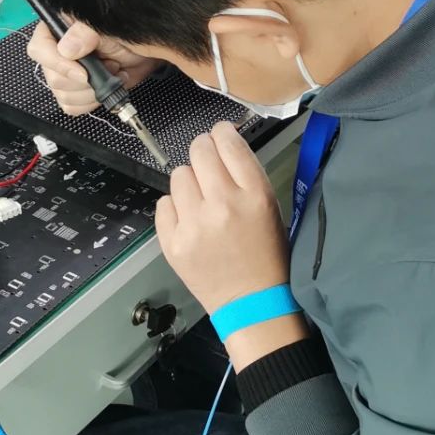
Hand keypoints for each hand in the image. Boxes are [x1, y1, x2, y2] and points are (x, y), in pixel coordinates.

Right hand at [27, 21, 162, 116]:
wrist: (143, 51)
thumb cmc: (124, 33)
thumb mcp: (105, 26)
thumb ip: (85, 33)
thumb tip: (67, 50)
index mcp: (56, 29)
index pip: (39, 49)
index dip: (58, 64)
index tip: (83, 73)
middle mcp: (55, 53)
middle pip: (54, 78)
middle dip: (87, 79)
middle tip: (110, 65)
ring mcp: (63, 74)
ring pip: (64, 95)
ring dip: (93, 90)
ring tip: (111, 74)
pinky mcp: (74, 92)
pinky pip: (72, 107)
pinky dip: (92, 102)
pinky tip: (106, 87)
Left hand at [156, 123, 289, 311]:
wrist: (252, 302)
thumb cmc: (266, 253)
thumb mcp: (270, 206)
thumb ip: (246, 174)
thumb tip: (222, 141)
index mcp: (254, 195)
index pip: (228, 143)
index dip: (221, 133)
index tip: (219, 135)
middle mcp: (223, 205)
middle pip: (199, 151)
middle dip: (203, 150)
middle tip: (207, 162)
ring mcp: (195, 225)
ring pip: (179, 175)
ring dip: (189, 181)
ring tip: (201, 200)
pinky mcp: (173, 243)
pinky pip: (164, 204)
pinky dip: (175, 207)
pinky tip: (190, 220)